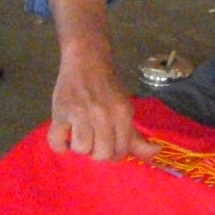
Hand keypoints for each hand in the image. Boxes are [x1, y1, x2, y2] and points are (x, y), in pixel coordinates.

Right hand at [48, 47, 156, 161]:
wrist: (87, 59)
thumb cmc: (107, 86)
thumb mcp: (125, 109)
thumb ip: (136, 136)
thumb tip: (157, 153)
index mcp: (122, 114)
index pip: (120, 151)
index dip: (113, 155)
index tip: (107, 147)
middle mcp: (103, 114)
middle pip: (101, 154)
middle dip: (96, 153)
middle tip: (93, 141)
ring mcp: (81, 113)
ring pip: (81, 149)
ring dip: (79, 147)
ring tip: (78, 135)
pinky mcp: (60, 112)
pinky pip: (57, 141)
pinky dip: (59, 145)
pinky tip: (64, 136)